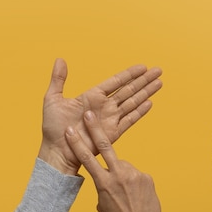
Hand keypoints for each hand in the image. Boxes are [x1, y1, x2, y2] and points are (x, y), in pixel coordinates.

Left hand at [39, 58, 161, 174]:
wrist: (56, 151)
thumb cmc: (53, 128)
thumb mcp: (52, 99)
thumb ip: (58, 79)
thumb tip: (60, 59)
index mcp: (91, 97)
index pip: (116, 82)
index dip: (129, 74)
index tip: (142, 67)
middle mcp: (103, 107)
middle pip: (129, 90)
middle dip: (144, 80)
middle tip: (158, 70)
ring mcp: (109, 120)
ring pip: (132, 102)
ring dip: (146, 92)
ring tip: (159, 83)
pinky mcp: (112, 133)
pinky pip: (129, 120)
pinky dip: (139, 112)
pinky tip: (150, 103)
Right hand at [65, 110, 161, 211]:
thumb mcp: (102, 203)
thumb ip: (103, 184)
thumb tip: (107, 175)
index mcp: (103, 183)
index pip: (86, 159)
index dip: (76, 143)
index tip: (69, 130)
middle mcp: (118, 175)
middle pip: (105, 146)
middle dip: (95, 129)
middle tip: (89, 114)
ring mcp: (134, 175)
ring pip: (123, 165)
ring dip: (121, 173)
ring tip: (125, 192)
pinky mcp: (146, 177)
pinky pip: (135, 174)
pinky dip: (133, 181)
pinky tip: (135, 194)